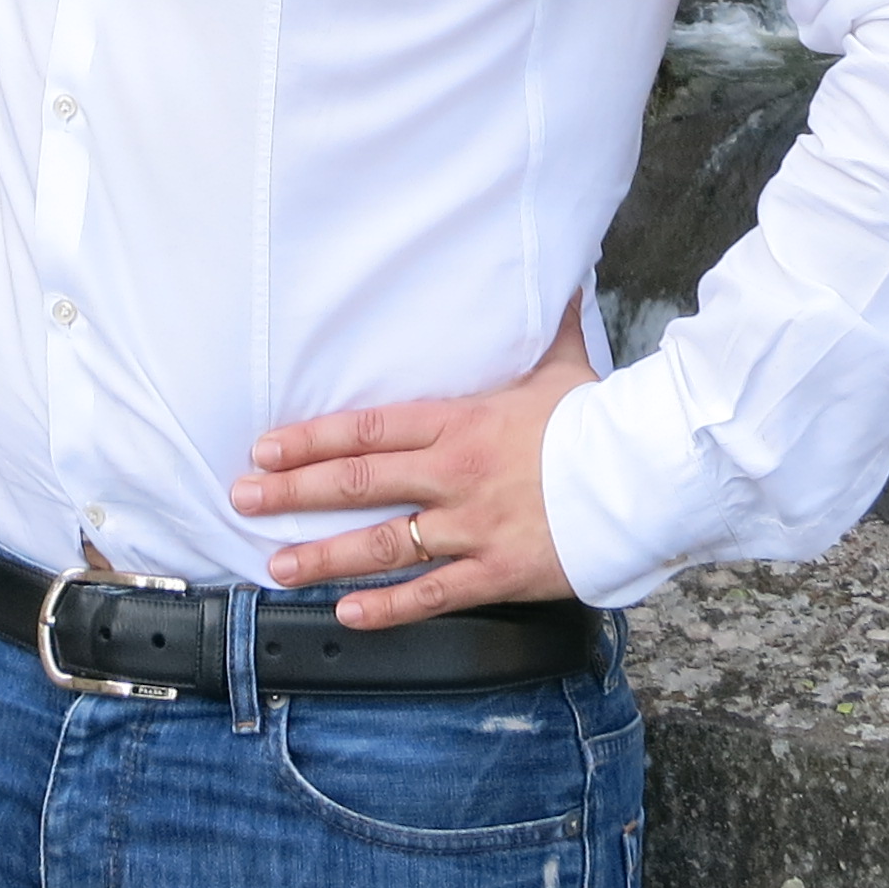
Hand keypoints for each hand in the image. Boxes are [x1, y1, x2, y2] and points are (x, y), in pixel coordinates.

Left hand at [229, 300, 597, 629]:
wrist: (645, 475)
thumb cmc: (599, 420)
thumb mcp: (563, 364)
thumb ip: (548, 325)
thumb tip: (562, 273)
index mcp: (460, 422)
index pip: (368, 429)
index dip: (311, 439)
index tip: (266, 448)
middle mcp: (454, 474)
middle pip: (358, 483)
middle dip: (294, 492)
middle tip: (243, 499)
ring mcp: (472, 527)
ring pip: (384, 544)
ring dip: (324, 556)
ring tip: (276, 565)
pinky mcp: (497, 573)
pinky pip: (432, 595)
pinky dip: (387, 608)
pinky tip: (347, 614)